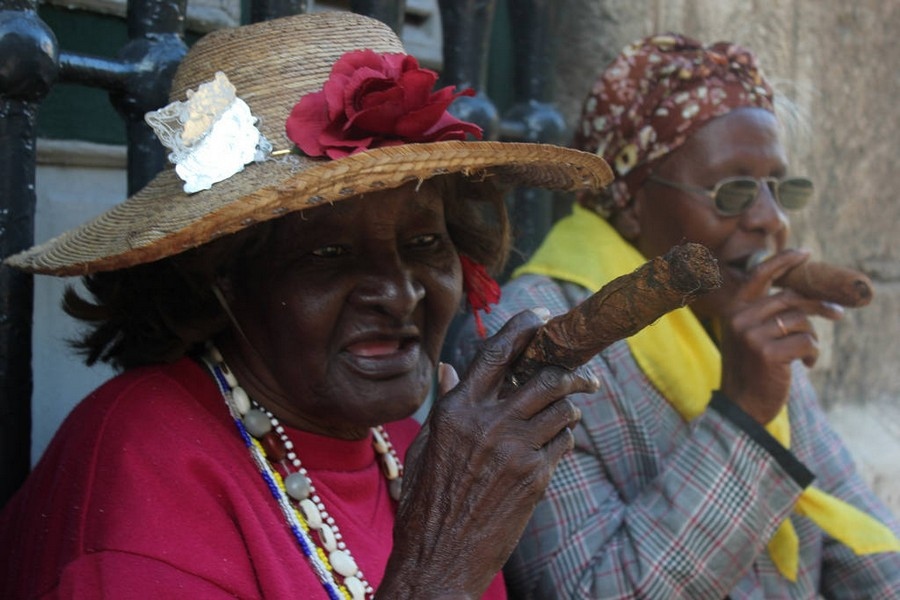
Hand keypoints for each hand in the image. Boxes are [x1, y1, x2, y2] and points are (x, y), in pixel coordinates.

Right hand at [379, 308, 598, 597]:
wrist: (440, 559)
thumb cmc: (425, 504)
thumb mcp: (425, 447)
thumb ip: (444, 403)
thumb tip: (450, 367)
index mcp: (456, 411)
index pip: (495, 354)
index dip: (522, 328)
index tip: (542, 317)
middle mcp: (487, 423)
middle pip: (543, 377)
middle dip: (570, 371)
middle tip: (585, 375)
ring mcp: (514, 450)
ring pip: (561, 408)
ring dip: (571, 406)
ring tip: (570, 412)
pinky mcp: (534, 477)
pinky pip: (563, 443)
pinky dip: (566, 438)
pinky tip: (557, 444)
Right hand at [719, 249, 843, 423]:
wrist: (741, 407)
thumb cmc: (751, 371)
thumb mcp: (751, 337)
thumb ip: (766, 315)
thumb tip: (804, 295)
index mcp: (733, 310)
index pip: (759, 276)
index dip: (783, 261)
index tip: (805, 253)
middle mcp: (739, 318)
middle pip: (790, 298)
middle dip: (818, 306)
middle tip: (838, 315)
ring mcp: (752, 335)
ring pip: (801, 321)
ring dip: (811, 338)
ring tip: (807, 355)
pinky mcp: (768, 353)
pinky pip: (806, 342)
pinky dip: (812, 354)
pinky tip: (805, 366)